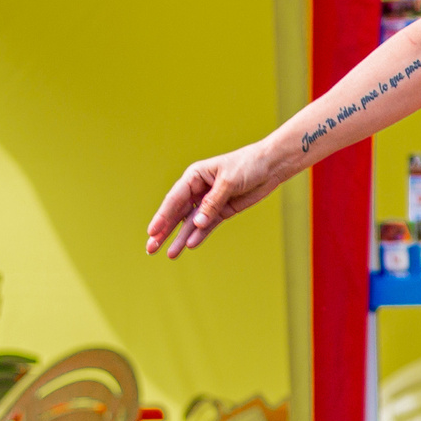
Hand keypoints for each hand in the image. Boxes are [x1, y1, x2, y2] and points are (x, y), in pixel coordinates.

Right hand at [148, 140, 281, 258]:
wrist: (270, 166)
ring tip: (170, 254)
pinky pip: (208, 226)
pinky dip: (199, 235)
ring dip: (180, 238)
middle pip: (177, 214)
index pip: (174, 199)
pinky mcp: (222, 211)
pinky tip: (189, 246)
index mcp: (194, 176)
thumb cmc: (248, 165)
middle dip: (164, 231)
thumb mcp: (229, 181)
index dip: (162, 216)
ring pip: (191, 223)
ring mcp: (210, 202)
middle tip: (150, 249)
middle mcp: (198, 190)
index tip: (152, 231)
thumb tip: (197, 223)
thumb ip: (212, 203)